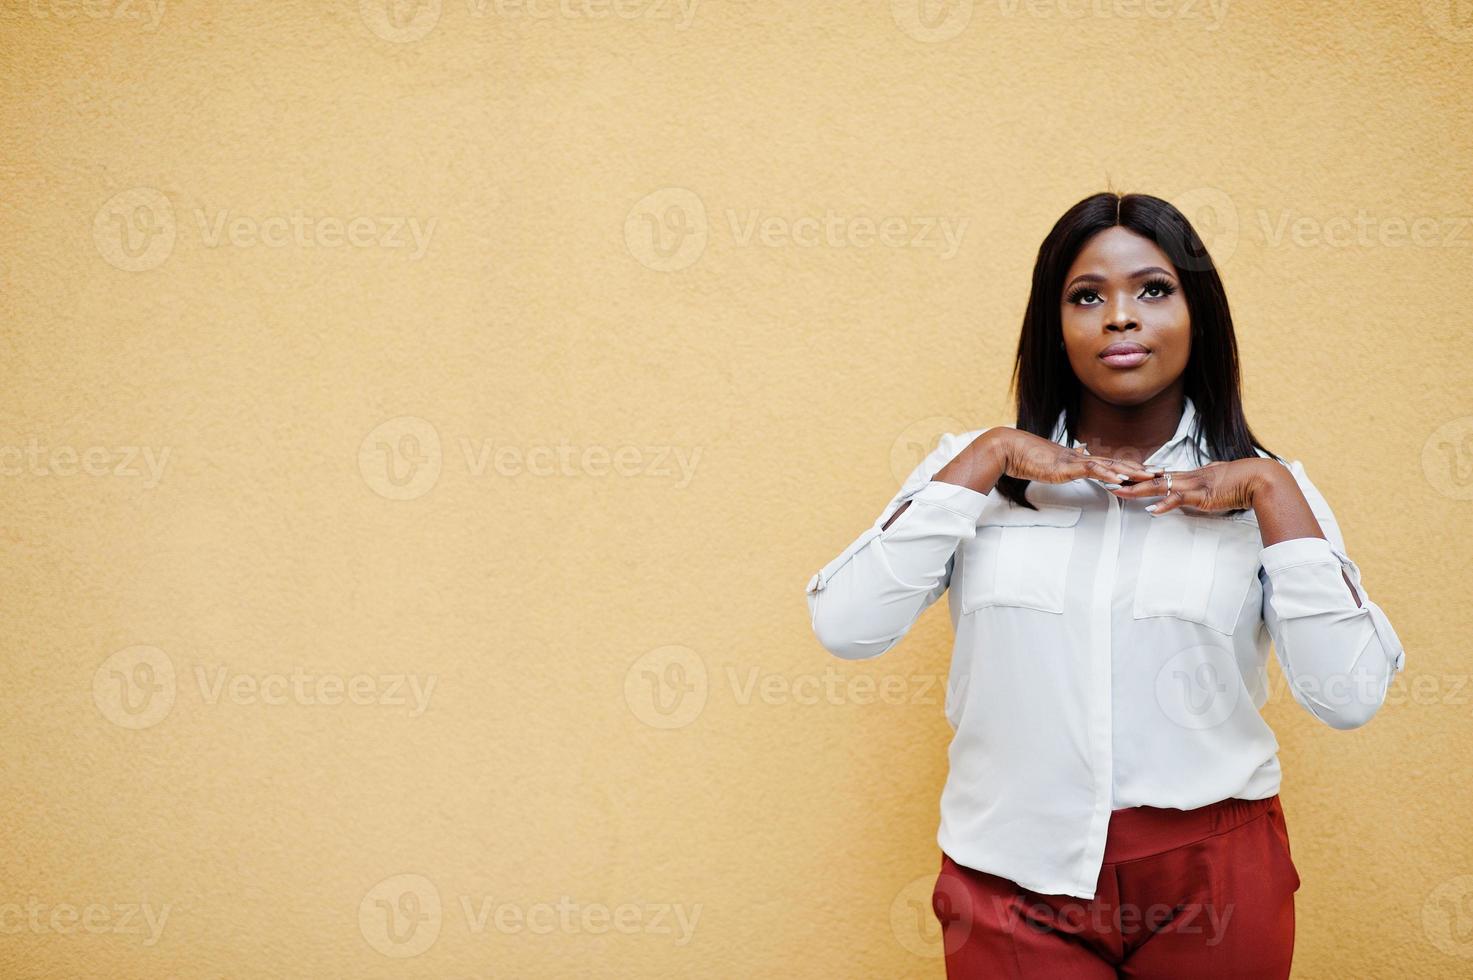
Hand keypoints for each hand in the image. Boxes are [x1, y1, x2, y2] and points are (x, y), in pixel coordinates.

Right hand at [988, 428, 1161, 486]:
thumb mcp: (1047, 464)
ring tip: (1150, 477)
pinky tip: (1120, 478)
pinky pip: (1091, 470)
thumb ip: (1062, 464)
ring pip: (1109, 465)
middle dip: (1140, 468)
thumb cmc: (1024, 457)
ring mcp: (1074, 461)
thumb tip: (1071, 460)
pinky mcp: (1065, 466)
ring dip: (1130, 471)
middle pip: (1116, 462)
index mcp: (1077, 459)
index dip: (1128, 466)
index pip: (1108, 462)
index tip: (1147, 470)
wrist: (1009, 448)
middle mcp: (1080, 457)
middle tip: (1161, 473)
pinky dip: (1107, 473)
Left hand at [1106, 458, 1279, 514]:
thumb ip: (1201, 487)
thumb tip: (1194, 491)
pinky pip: (1179, 499)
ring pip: (1158, 486)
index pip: (1156, 474)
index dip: (1136, 475)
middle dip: (1127, 480)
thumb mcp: (1214, 483)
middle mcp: (1186, 477)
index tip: (1118, 476)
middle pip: (1150, 478)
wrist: (1259, 478)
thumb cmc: (1240, 482)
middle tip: (1105, 480)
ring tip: (1117, 492)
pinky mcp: (1201, 495)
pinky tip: (1151, 510)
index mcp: (1188, 475)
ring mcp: (1192, 484)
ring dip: (1136, 490)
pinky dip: (1165, 504)